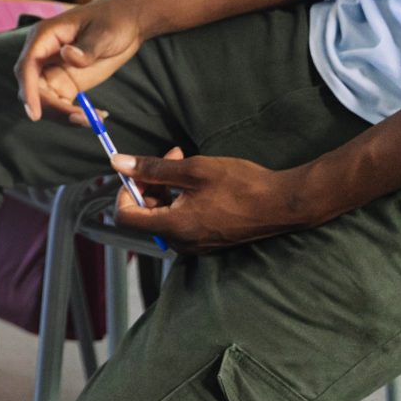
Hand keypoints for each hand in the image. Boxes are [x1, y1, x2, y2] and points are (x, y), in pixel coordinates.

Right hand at [17, 0, 146, 124]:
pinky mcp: (65, 83)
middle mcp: (42, 56)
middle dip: (51, 108)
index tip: (34, 114)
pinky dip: (75, 116)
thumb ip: (86, 48)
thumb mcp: (104, 33)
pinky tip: (97, 116)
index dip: (28, 90)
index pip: (27, 66)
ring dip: (64, 115)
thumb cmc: (114, 20)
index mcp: (44, 37)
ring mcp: (52, 71)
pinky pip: (61, 105)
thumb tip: (67, 55)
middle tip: (80, 118)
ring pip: (45, 101)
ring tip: (94, 120)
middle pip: (33, 88)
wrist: (127, 24)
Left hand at [112, 146, 311, 251]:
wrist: (283, 204)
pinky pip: (182, 222)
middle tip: (171, 156)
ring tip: (185, 162)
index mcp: (174, 227)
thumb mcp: (193, 170)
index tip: (138, 170)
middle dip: (150, 183)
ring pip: (164, 216)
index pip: (125, 217)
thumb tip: (117, 162)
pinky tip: (198, 182)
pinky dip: (182, 200)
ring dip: (166, 188)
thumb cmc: (241, 184)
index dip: (124, 191)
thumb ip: (153, 168)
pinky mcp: (209, 241)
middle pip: (145, 215)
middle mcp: (182, 242)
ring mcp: (196, 244)